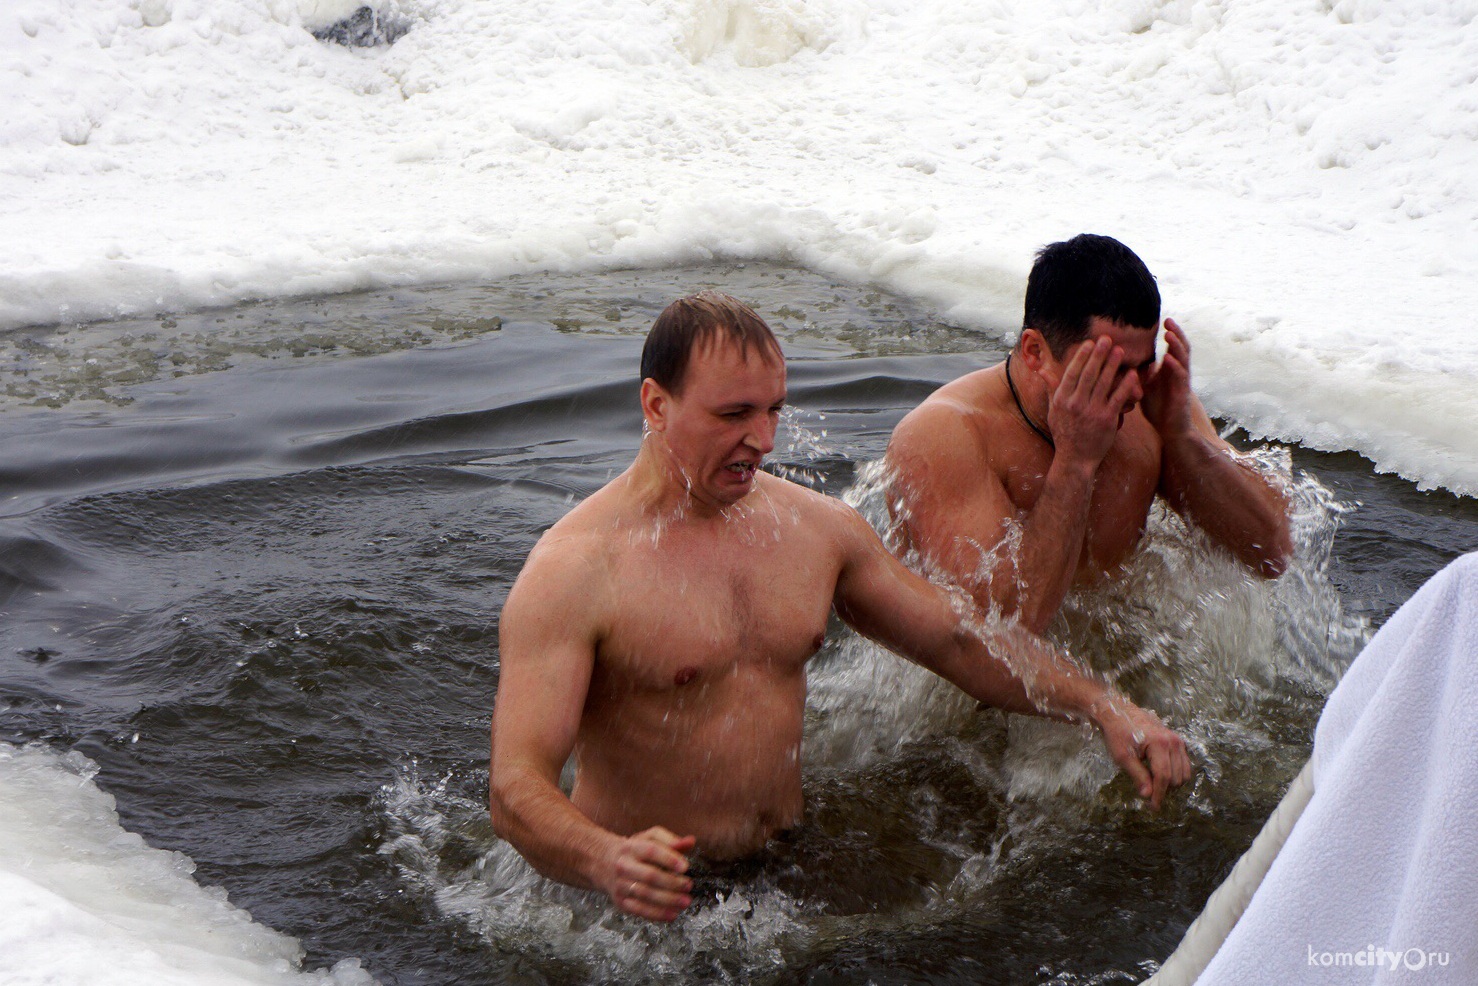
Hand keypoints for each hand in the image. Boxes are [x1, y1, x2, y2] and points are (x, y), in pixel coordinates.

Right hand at [600, 826, 695, 921]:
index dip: (669, 859)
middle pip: (649, 875)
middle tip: (688, 885)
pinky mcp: (620, 901)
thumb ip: (670, 840)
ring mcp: (621, 885)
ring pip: (645, 894)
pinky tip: (673, 914)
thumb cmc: (633, 850)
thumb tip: (690, 841)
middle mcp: (624, 866)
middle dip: (672, 883)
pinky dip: (657, 914)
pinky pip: (639, 910)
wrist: (602, 862)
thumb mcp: (648, 838)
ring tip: (685, 901)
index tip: (685, 866)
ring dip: (668, 900)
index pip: (651, 851)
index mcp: (632, 847)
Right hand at [1047, 336, 1142, 469]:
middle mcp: (1075, 404)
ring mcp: (1091, 412)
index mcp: (1062, 400)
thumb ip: (1051, 389)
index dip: (1082, 356)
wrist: (1075, 459)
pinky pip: (1118, 398)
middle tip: (1107, 339)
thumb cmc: (1064, 434)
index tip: (1089, 343)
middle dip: (1098, 354)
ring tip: (1119, 350)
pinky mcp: (1107, 420)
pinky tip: (1132, 374)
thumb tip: (1042, 371)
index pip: (1072, 372)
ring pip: (1104, 383)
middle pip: (1089, 374)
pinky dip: (1126, 385)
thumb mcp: (1053, 411)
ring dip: (1112, 365)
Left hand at [1089, 694, 1192, 810]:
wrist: (1120, 713)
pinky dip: (1176, 774)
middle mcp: (1173, 742)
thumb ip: (1137, 776)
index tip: (1153, 807)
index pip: (1163, 777)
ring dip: (1171, 783)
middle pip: (1176, 778)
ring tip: (1153, 782)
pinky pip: (1184, 765)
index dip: (1159, 795)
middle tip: (1148, 791)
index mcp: (1159, 744)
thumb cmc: (1118, 734)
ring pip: (1184, 774)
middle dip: (1164, 789)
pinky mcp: (1179, 742)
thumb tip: (1148, 796)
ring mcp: (1178, 741)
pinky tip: (1160, 774)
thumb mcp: (1123, 757)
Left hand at [1141, 318, 1193, 439]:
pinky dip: (1175, 367)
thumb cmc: (1158, 409)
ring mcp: (1182, 382)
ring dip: (1176, 346)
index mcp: (1170, 369)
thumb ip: (1142, 372)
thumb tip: (1132, 358)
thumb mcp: (1146, 386)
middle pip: (1182, 347)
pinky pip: (1181, 377)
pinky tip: (1168, 359)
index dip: (1170, 333)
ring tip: (1168, 334)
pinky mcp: (1182, 393)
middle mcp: (1179, 372)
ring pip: (1184, 359)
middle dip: (1176, 333)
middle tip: (1168, 320)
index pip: (1173, 346)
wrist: (1169, 430)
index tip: (1162, 320)